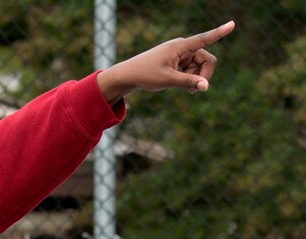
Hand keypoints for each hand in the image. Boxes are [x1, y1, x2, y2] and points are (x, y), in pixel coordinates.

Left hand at [97, 21, 234, 103]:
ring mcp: (181, 54)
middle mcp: (182, 47)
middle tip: (194, 91)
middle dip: (204, 75)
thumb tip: (206, 86)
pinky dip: (190, 78)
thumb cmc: (145, 75)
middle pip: (207, 60)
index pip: (203, 39)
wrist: (128, 75)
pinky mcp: (179, 61)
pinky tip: (182, 85)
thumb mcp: (168, 80)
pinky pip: (193, 69)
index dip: (219, 33)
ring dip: (196, 78)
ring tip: (184, 89)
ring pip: (200, 66)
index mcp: (179, 47)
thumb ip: (188, 82)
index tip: (233, 24)